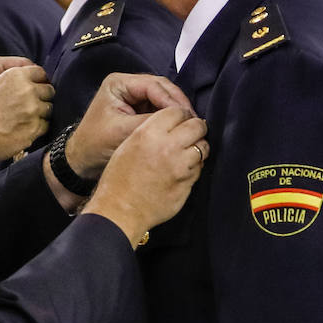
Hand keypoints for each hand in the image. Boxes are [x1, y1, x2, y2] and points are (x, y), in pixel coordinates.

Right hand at [0, 65, 53, 165]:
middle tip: (31, 104)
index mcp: (16, 76)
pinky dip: (37, 127)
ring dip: (40, 113)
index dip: (39, 80)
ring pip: (48, 109)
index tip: (38, 87)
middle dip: (42, 97)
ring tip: (24, 118)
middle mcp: (27, 91)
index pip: (40, 73)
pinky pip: (45, 126)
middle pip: (49, 90)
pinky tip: (24, 128)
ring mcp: (33, 110)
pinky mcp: (35, 128)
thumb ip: (14, 80)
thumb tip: (33, 82)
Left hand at [68, 72, 194, 179]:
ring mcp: (134, 97)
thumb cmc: (95, 146)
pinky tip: (180, 128)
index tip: (186, 117)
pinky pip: (160, 109)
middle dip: (178, 104)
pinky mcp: (138, 110)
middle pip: (162, 88)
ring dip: (177, 111)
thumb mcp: (122, 132)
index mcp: (119, 83)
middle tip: (194, 120)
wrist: (81, 161)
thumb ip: (149, 123)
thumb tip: (179, 121)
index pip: (154, 85)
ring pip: (164, 98)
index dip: (172, 100)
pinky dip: (171, 118)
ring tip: (190, 125)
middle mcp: (127, 85)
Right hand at [83, 108, 206, 244]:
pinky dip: (194, 168)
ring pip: (203, 147)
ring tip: (187, 154)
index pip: (178, 111)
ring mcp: (180, 167)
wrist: (119, 211)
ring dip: (198, 148)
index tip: (180, 121)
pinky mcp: (187, 184)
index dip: (181, 115)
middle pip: (197, 126)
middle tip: (191, 134)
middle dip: (196, 128)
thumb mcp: (128, 145)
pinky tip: (182, 171)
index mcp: (149, 133)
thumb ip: (152, 131)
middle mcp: (167, 147)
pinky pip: (199, 169)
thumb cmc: (119, 179)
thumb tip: (175, 124)